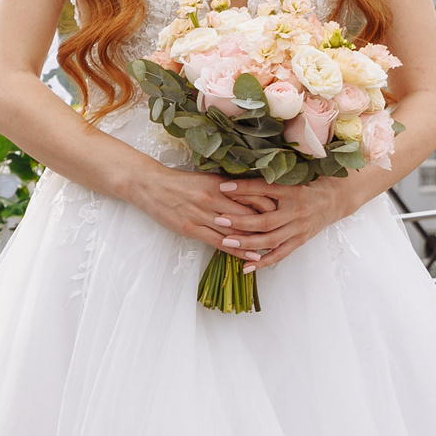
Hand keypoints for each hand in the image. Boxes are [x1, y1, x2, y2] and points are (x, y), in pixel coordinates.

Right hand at [129, 166, 278, 264]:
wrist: (150, 185)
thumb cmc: (178, 181)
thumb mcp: (207, 179)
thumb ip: (228, 188)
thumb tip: (251, 195)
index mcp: (220, 185)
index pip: (254, 197)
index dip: (272, 208)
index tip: (284, 213)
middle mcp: (215, 200)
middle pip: (250, 215)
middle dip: (269, 226)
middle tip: (286, 233)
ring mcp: (203, 215)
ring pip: (237, 231)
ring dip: (256, 242)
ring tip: (273, 249)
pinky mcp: (192, 228)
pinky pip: (219, 242)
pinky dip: (237, 250)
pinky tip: (250, 256)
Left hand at [215, 177, 358, 269]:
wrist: (335, 199)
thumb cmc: (308, 186)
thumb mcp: (290, 179)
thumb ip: (266, 181)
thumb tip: (235, 179)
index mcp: (293, 192)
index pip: (266, 189)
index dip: (244, 188)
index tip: (222, 188)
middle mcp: (297, 212)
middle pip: (266, 221)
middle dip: (240, 222)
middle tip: (219, 220)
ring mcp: (299, 229)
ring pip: (271, 240)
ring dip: (247, 243)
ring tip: (226, 243)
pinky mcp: (300, 241)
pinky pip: (280, 254)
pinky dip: (263, 261)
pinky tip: (246, 266)